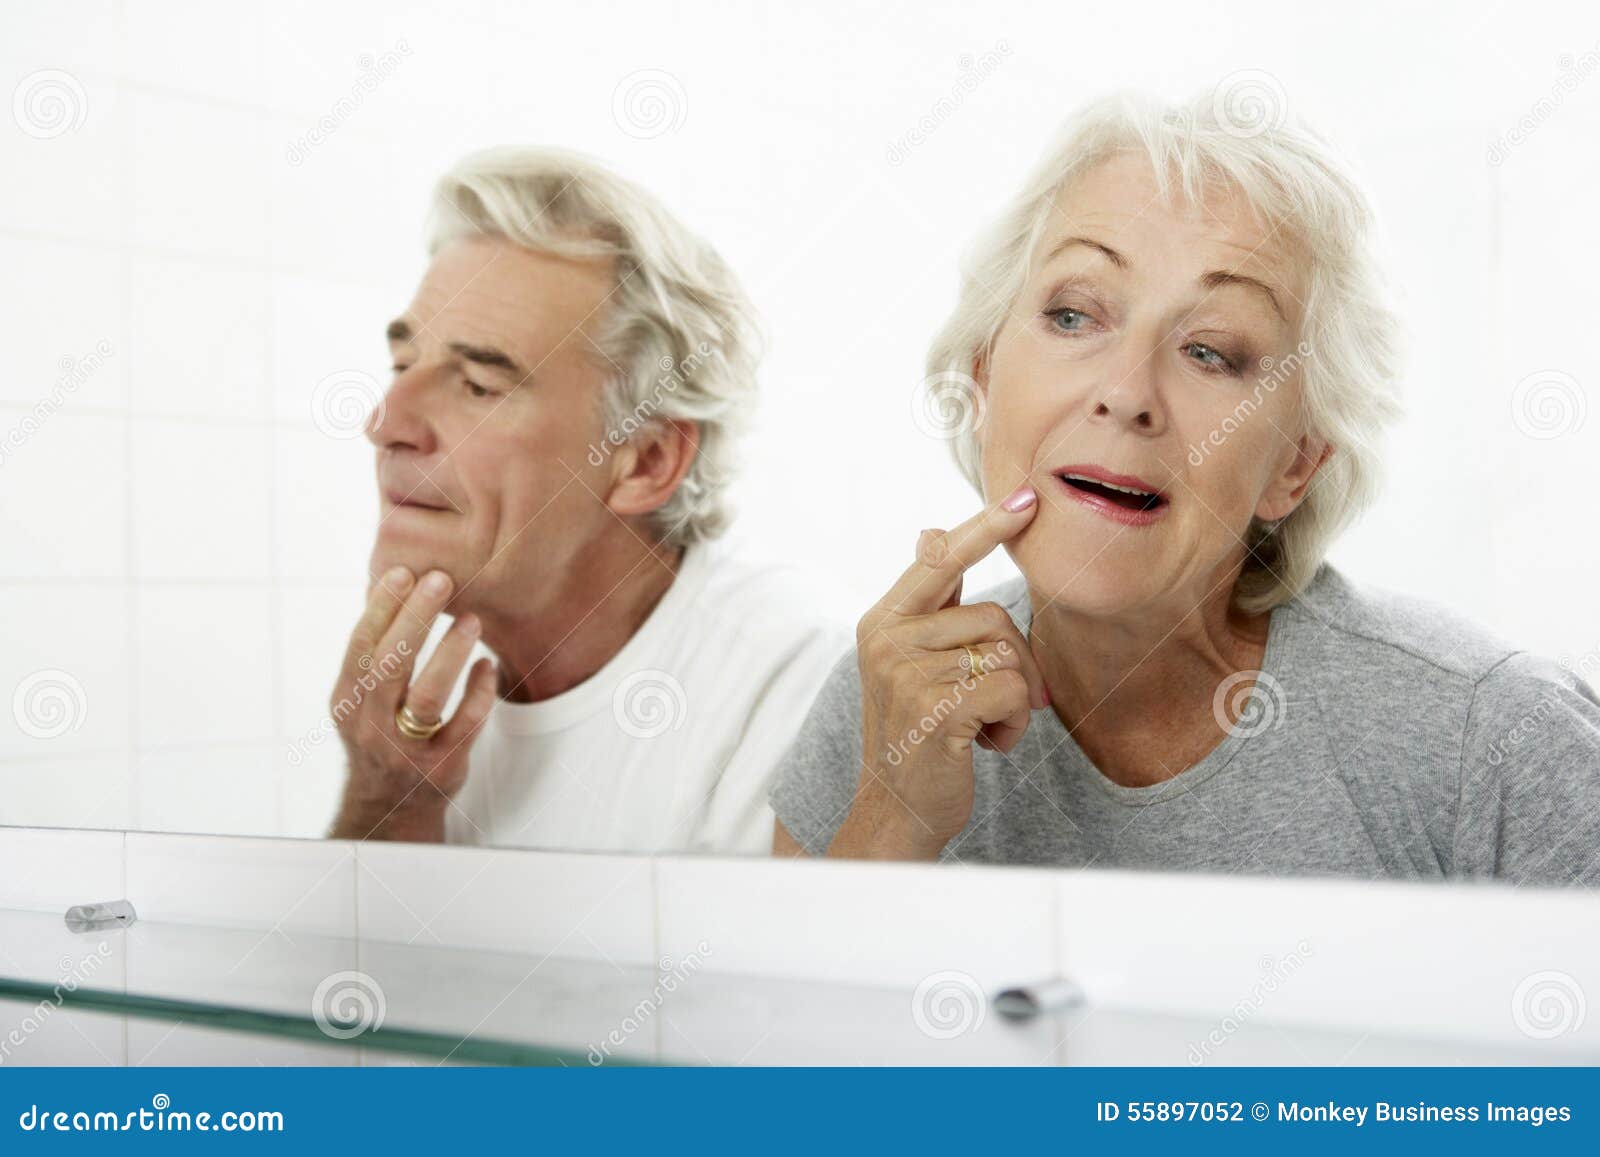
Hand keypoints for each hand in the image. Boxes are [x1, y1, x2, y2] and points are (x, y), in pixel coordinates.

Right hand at [327, 567, 498, 841]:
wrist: (389, 809)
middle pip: (390, 666)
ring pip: (427, 697)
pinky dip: (478, 693)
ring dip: (450, 654)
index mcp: (348, 701)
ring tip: (472, 619)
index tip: (403, 572)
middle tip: (441, 580)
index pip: (360, 647)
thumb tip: (390, 584)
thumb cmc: (381, 735)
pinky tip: (488, 666)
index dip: (381, 608)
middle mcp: (369, 726)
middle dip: (415, 619)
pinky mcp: (440, 768)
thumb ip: (374, 653)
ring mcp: (404, 750)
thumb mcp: (362, 700)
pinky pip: (464, 726)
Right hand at [828, 486, 1046, 859]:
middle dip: (1017, 662)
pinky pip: (1010, 691)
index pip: (942, 559)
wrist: (898, 810)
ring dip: (1015, 699)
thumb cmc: (918, 732)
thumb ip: (929, 604)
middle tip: (1002, 702)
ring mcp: (906, 672)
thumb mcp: (913, 662)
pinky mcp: (934, 708)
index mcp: (883, 620)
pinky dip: (1014, 724)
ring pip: (1007, 655)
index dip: (986, 528)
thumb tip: (928, 531)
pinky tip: (987, 744)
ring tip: (982, 726)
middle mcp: (887, 639)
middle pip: (994, 616)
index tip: (1027, 497)